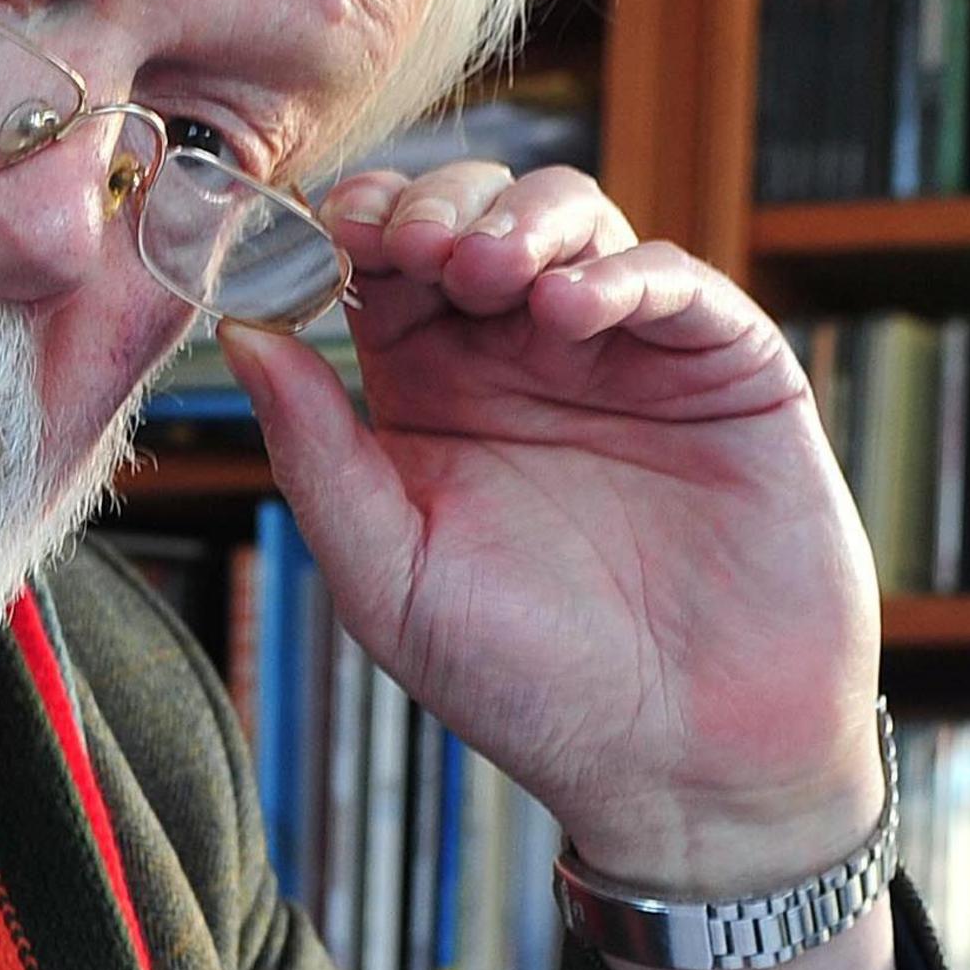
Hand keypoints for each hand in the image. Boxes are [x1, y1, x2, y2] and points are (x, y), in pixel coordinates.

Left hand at [220, 160, 882, 896]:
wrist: (684, 763)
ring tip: (488, 270)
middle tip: (412, 245)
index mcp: (431, 393)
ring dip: (520, 220)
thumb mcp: (388, 576)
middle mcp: (523, 356)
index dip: (354, 227)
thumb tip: (243, 334)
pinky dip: (620, 272)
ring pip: (572, 220)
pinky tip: (573, 311)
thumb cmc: (528, 683)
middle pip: (471, 214)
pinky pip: (673, 280)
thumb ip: (316, 456)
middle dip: (434, 206)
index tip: (327, 231)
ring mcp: (626, 354)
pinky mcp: (725, 368)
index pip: (382, 265)